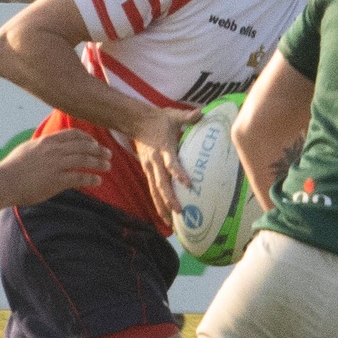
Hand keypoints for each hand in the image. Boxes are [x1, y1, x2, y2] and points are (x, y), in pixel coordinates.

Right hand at [0, 129, 109, 205]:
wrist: (2, 182)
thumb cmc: (11, 169)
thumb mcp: (27, 150)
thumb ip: (41, 147)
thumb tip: (46, 145)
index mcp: (46, 142)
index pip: (72, 135)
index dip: (87, 138)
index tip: (94, 143)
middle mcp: (53, 150)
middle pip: (83, 146)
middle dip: (98, 150)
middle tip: (108, 154)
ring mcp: (56, 165)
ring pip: (85, 160)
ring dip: (99, 163)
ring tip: (107, 166)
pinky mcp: (57, 180)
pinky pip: (80, 177)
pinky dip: (91, 178)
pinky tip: (98, 181)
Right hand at [129, 104, 200, 222]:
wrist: (136, 121)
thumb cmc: (160, 119)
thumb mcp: (174, 115)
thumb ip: (188, 116)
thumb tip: (202, 113)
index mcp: (163, 148)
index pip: (171, 163)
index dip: (179, 174)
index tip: (188, 184)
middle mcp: (155, 162)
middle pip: (161, 183)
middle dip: (169, 199)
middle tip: (180, 212)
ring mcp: (150, 169)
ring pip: (155, 191)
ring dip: (163, 207)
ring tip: (171, 224)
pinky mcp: (148, 173)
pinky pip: (153, 191)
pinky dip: (159, 204)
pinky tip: (166, 218)